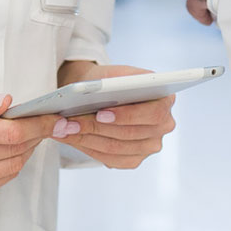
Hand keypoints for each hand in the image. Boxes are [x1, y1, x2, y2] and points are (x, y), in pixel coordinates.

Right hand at [0, 82, 60, 200]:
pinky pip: (2, 178)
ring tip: (30, 132)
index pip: (10, 132)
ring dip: (28, 149)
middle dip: (38, 135)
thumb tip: (8, 103)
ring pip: (12, 166)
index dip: (38, 125)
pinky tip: (12, 147)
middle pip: (15, 150)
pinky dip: (14, 162)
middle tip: (50, 122)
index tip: (56, 119)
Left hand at [48, 64, 175, 168]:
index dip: (128, 116)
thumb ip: (114, 79)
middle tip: (69, 123)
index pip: (153, 113)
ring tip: (63, 129)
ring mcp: (150, 146)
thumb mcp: (114, 72)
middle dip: (95, 128)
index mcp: (166, 100)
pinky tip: (70, 138)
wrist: (103, 92)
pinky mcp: (134, 159)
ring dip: (86, 139)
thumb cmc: (110, 80)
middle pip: (129, 134)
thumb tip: (99, 91)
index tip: (101, 114)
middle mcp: (164, 125)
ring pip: (115, 148)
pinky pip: (110, 159)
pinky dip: (87, 148)